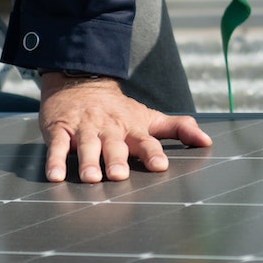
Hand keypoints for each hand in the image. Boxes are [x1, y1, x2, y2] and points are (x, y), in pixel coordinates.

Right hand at [37, 72, 210, 182]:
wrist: (81, 84)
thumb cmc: (119, 111)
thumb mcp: (149, 116)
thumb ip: (177, 128)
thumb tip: (207, 141)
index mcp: (132, 128)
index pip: (145, 140)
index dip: (153, 152)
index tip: (160, 166)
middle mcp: (109, 129)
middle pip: (114, 145)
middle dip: (117, 160)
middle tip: (119, 175)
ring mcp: (84, 129)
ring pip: (86, 146)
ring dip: (88, 162)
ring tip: (92, 178)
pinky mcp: (61, 131)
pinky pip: (57, 147)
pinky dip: (55, 161)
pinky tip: (55, 176)